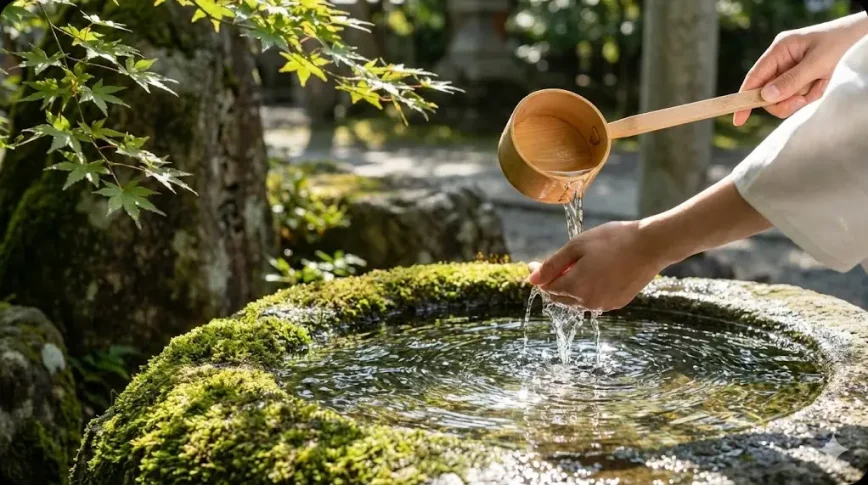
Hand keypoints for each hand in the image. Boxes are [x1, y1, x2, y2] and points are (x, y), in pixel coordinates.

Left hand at [526, 179, 771, 310]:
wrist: (651, 245)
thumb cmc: (613, 240)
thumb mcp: (577, 246)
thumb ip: (553, 264)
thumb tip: (532, 280)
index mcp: (575, 287)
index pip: (546, 288)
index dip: (539, 275)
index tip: (534, 263)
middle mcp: (588, 302)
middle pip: (559, 297)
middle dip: (554, 281)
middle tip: (557, 262)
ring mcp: (603, 305)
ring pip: (576, 300)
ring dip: (570, 286)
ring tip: (579, 264)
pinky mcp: (617, 304)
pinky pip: (593, 299)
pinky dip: (588, 290)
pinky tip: (596, 272)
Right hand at [734, 13, 867, 125]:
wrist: (862, 36)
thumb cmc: (842, 42)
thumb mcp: (817, 62)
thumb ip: (791, 80)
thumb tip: (766, 97)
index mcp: (780, 50)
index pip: (755, 78)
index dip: (745, 98)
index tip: (738, 119)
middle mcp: (782, 61)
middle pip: (769, 94)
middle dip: (786, 100)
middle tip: (804, 100)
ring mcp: (791, 70)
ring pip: (785, 98)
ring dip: (803, 97)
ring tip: (821, 84)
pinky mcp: (802, 78)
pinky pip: (799, 96)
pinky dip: (812, 94)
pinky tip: (824, 83)